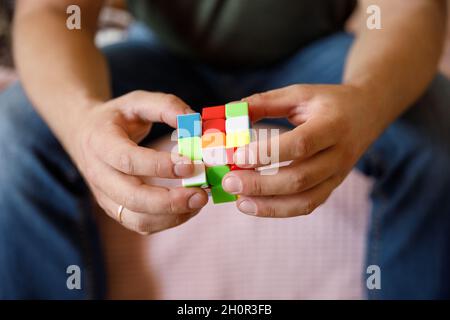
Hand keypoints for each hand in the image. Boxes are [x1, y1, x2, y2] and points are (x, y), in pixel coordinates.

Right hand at [72, 91, 207, 233]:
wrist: (86, 134)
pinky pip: (141, 225)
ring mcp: (105, 196)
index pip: (128, 160)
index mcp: (100, 143)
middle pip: (132, 198)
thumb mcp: (137, 101)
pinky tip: (188, 208)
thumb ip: (166, 106)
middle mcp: (99, 174)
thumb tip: (196, 123)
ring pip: (136, 219)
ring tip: (199, 201)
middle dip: (169, 201)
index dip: (159, 166)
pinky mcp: (116, 209)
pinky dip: (167, 221)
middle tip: (200, 194)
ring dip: (171, 216)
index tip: (191, 165)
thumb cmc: (117, 117)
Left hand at [223, 84, 384, 216]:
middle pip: (300, 178)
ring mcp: (337, 175)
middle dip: (261, 185)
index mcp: (332, 125)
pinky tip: (254, 206)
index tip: (237, 157)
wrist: (368, 113)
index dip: (267, 153)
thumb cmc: (328, 101)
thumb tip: (229, 111)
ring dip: (268, 205)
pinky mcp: (332, 187)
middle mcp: (339, 155)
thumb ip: (265, 102)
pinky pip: (307, 205)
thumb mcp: (299, 93)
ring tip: (239, 201)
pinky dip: (279, 210)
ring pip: (304, 200)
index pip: (300, 144)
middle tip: (229, 182)